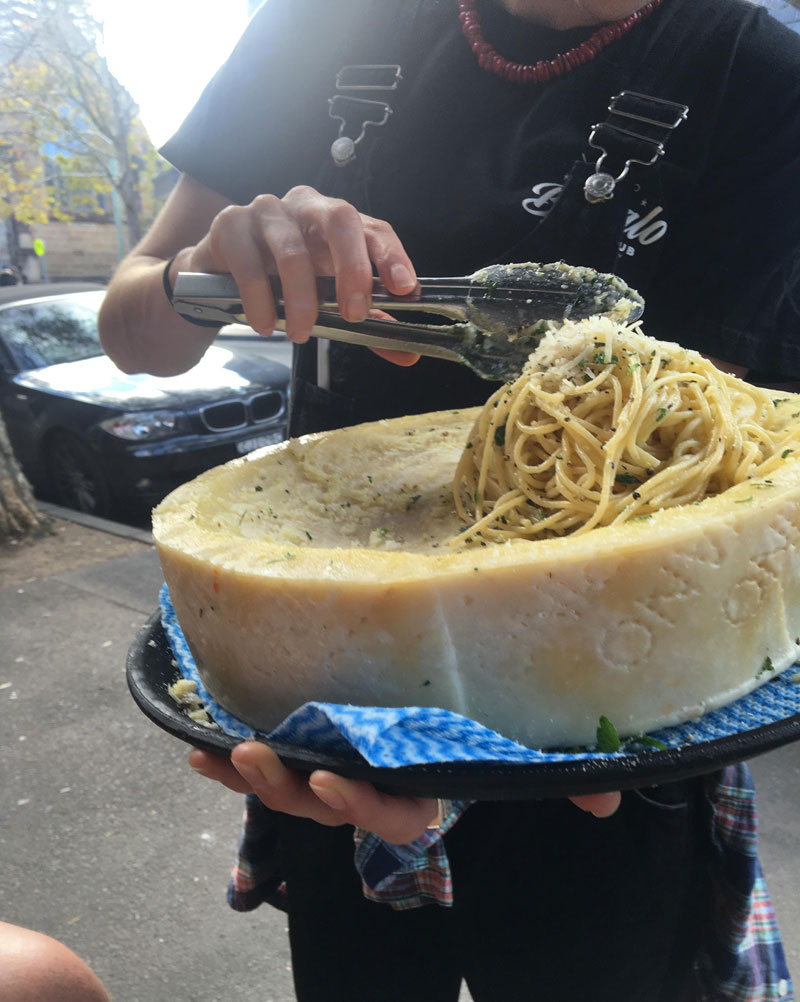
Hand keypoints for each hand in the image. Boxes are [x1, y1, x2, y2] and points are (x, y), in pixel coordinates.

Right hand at [182, 184, 419, 358]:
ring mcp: (267, 211)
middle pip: (340, 219)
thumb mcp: (329, 303)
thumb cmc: (283, 283)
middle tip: (354, 315)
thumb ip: (369, 326)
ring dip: (301, 299)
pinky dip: (260, 301)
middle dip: (352, 268)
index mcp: (338, 223)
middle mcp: (307, 206)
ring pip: (293, 250)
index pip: (374, 228)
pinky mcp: (230, 225)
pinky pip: (250, 264)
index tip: (404, 288)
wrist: (218, 278)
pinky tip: (264, 324)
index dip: (391, 255)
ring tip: (300, 333)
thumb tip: (409, 356)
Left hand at [190, 742, 621, 842]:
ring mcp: (338, 768)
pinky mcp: (312, 743)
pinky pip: (268, 764)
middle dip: (291, 793)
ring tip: (224, 753)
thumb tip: (608, 799)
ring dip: (255, 778)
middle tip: (262, 758)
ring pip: (292, 791)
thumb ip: (560, 777)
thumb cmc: (487, 731)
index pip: (394, 817)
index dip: (364, 807)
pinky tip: (197, 746)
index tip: (335, 781)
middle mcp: (373, 786)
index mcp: (420, 789)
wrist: (449, 708)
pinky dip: (230, 765)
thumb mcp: (522, 752)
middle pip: (328, 808)